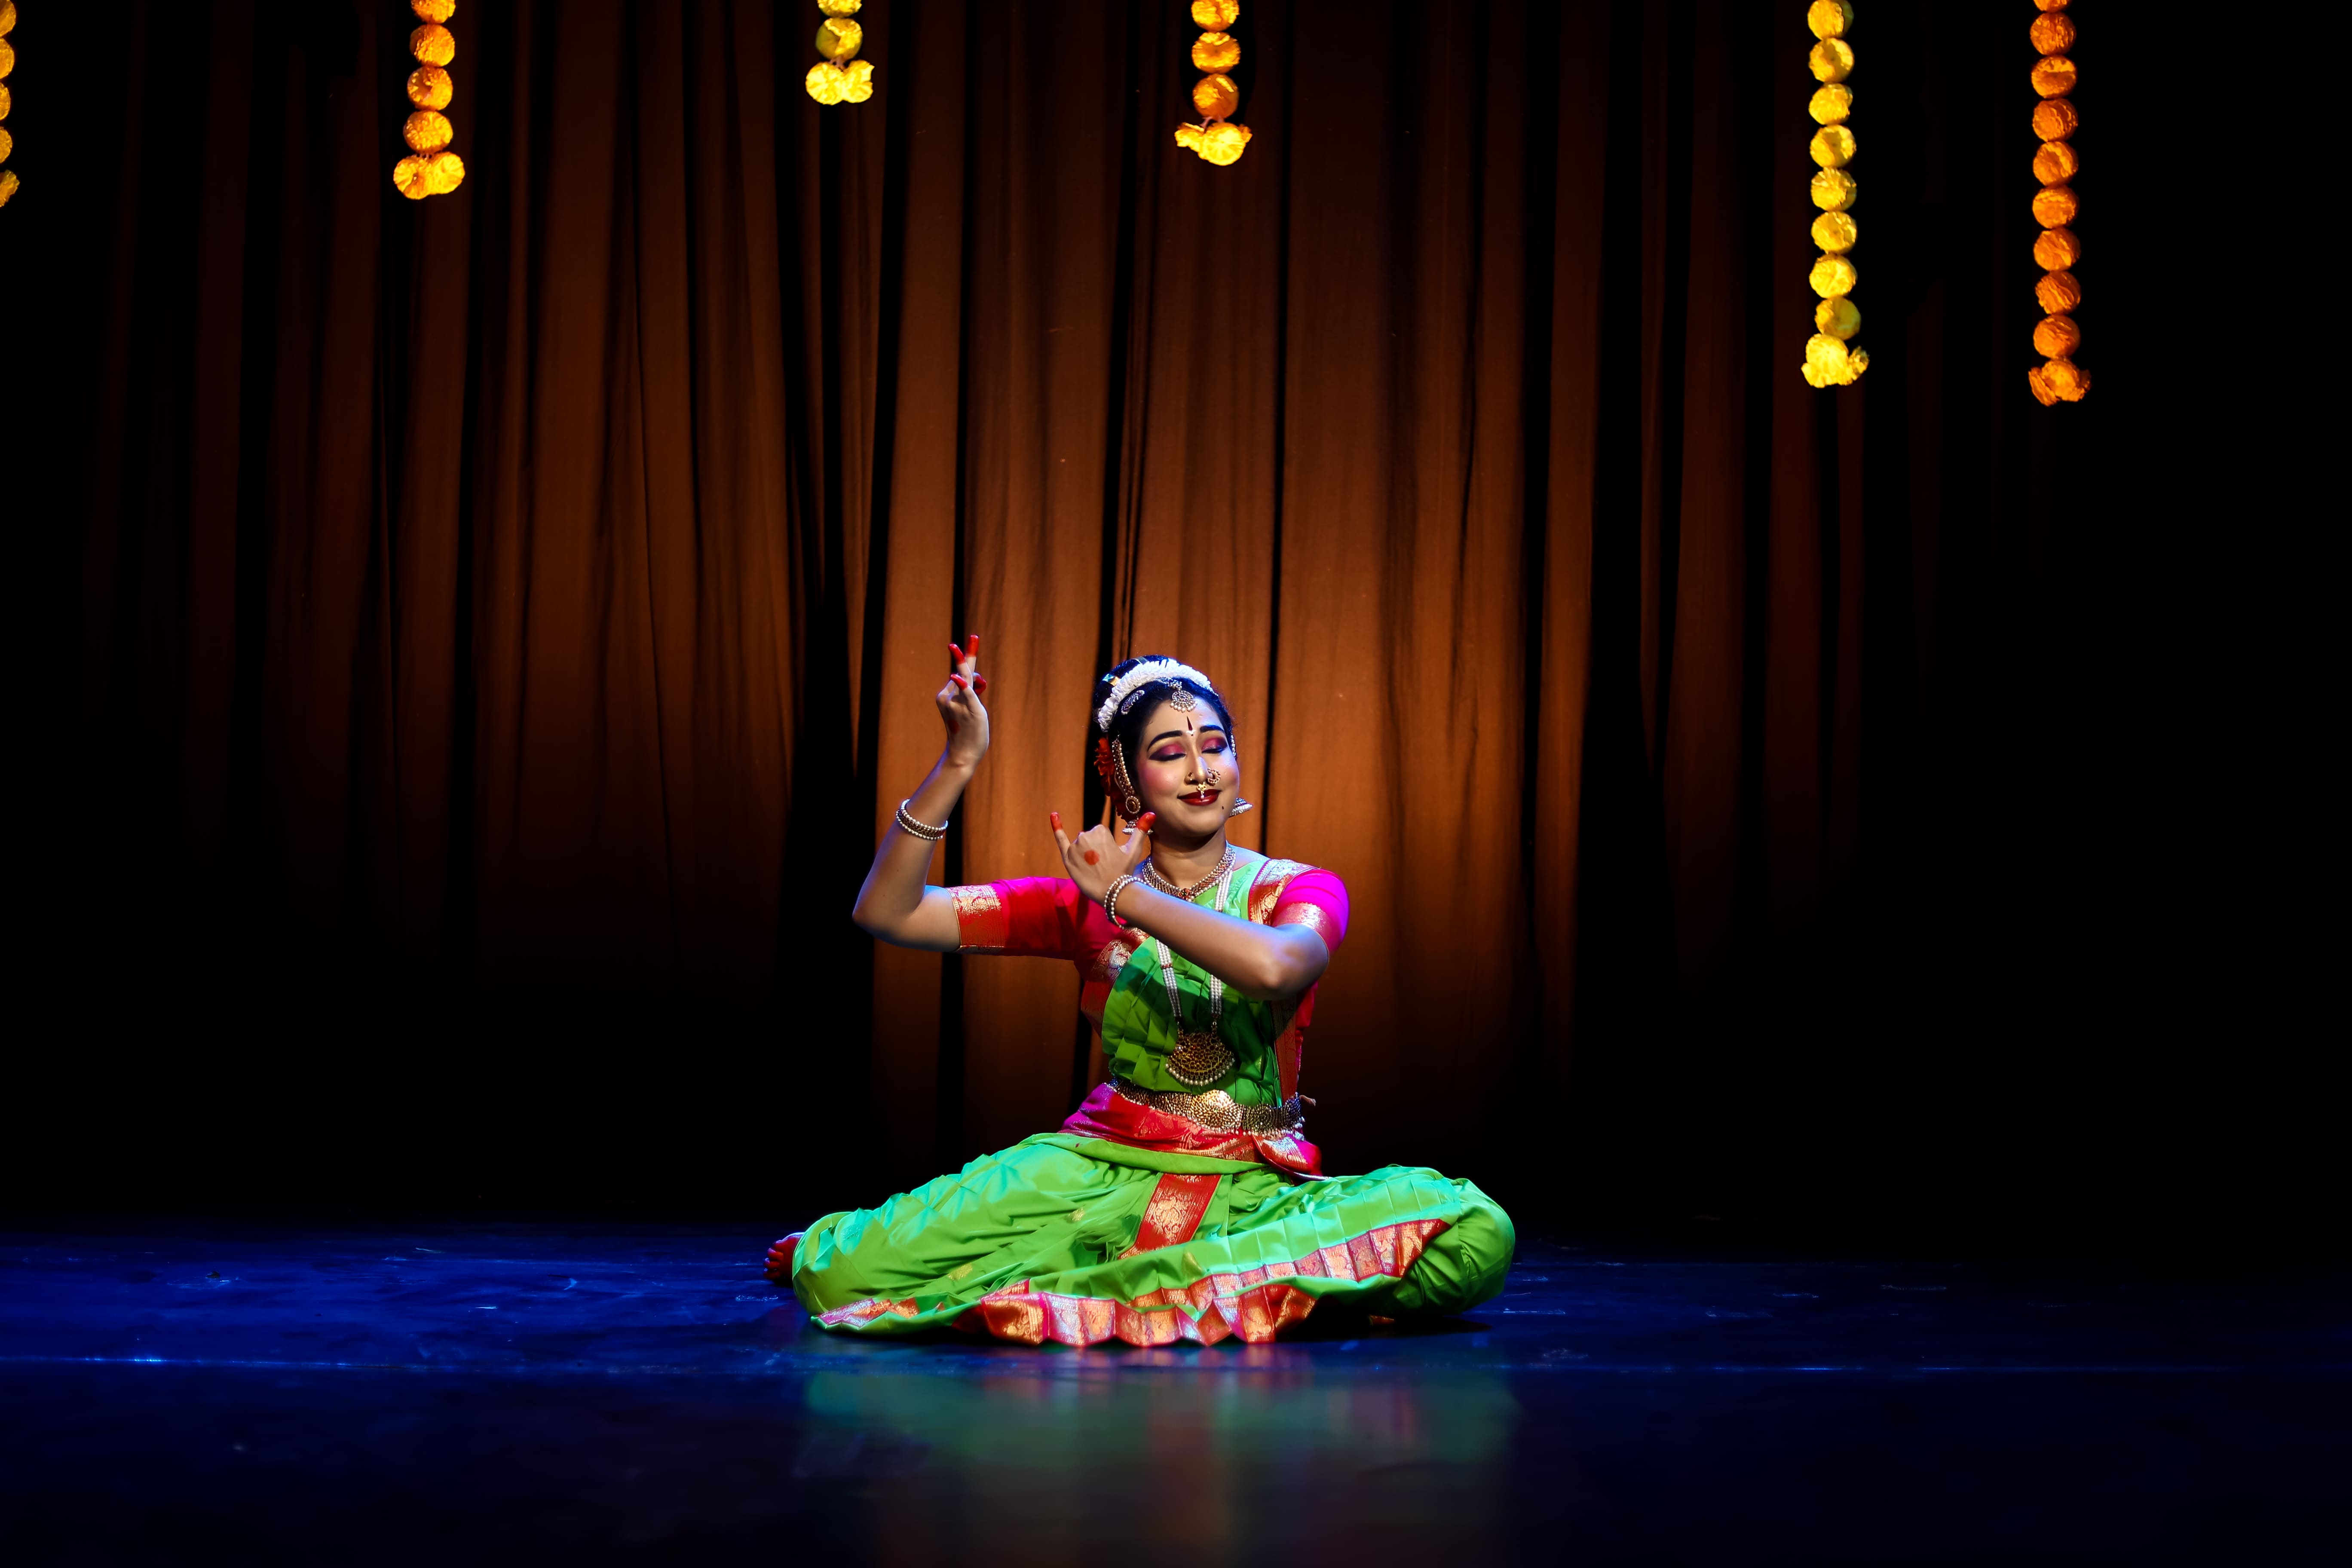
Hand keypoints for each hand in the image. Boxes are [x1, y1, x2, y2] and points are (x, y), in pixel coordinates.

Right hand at [937, 635, 990, 768]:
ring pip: (971, 682)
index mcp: (945, 695)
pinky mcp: (970, 709)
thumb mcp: (968, 706)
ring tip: (974, 704)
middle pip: (963, 672)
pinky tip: (956, 678)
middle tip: (975, 636)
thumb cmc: (966, 730)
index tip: (974, 638)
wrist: (963, 753)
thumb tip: (978, 678)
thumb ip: (971, 690)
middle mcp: (949, 697)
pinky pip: (967, 694)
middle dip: (967, 655)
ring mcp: (957, 703)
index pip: (959, 672)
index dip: (967, 655)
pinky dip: (962, 685)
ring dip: (978, 684)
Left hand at [1051, 809, 1154, 905]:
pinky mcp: (1067, 858)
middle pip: (1088, 839)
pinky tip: (1054, 814)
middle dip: (1095, 850)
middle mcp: (1085, 835)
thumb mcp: (1133, 849)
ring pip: (1079, 845)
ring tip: (1094, 869)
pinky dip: (1056, 826)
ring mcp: (1074, 847)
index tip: (1110, 858)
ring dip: (1084, 854)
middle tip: (1103, 865)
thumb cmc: (1124, 871)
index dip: (1105, 847)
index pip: (1099, 834)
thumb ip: (1140, 830)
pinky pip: (1060, 839)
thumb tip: (1152, 813)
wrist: (1112, 892)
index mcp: (1100, 831)